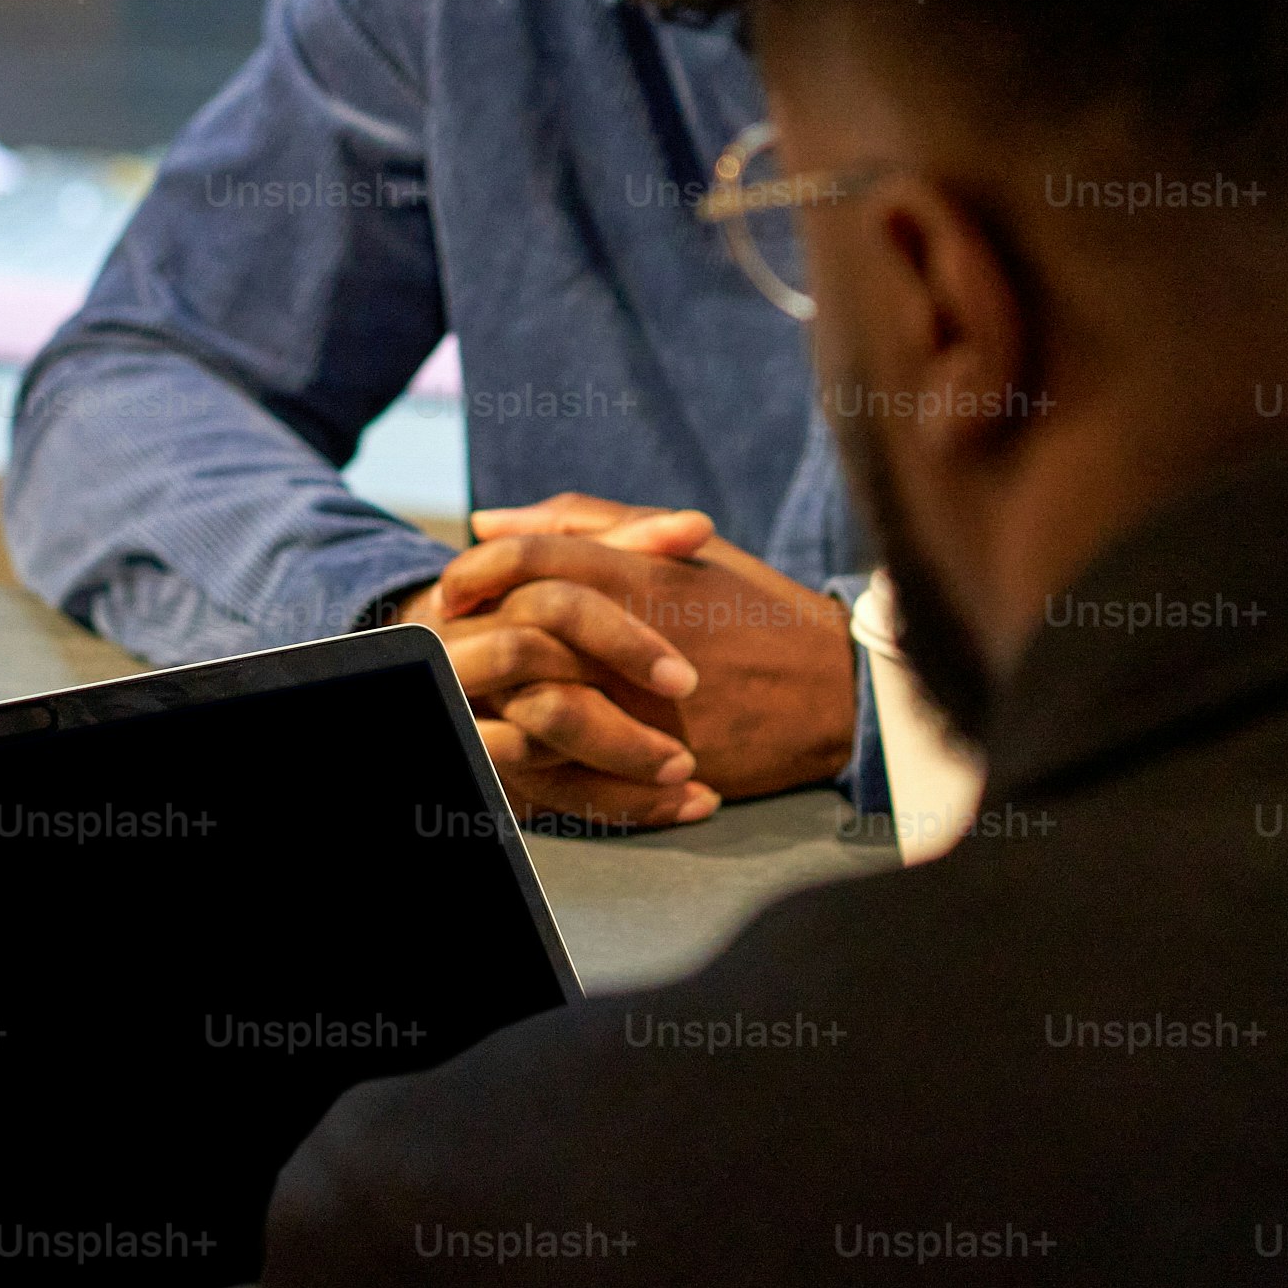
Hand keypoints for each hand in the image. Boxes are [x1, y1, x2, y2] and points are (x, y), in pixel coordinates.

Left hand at [437, 494, 857, 807]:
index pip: (529, 558)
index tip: (456, 585)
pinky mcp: (656, 758)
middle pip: (518, 627)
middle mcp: (634, 633)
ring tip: (479, 697)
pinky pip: (569, 764)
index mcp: (640, 574)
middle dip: (473, 637)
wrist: (836, 691)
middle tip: (451, 642)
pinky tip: (514, 744)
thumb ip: (585, 525)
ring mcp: (643, 701)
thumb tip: (489, 523)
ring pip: (534, 701)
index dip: (477, 570)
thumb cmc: (754, 609)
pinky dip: (530, 755)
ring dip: (493, 699)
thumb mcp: (680, 551)